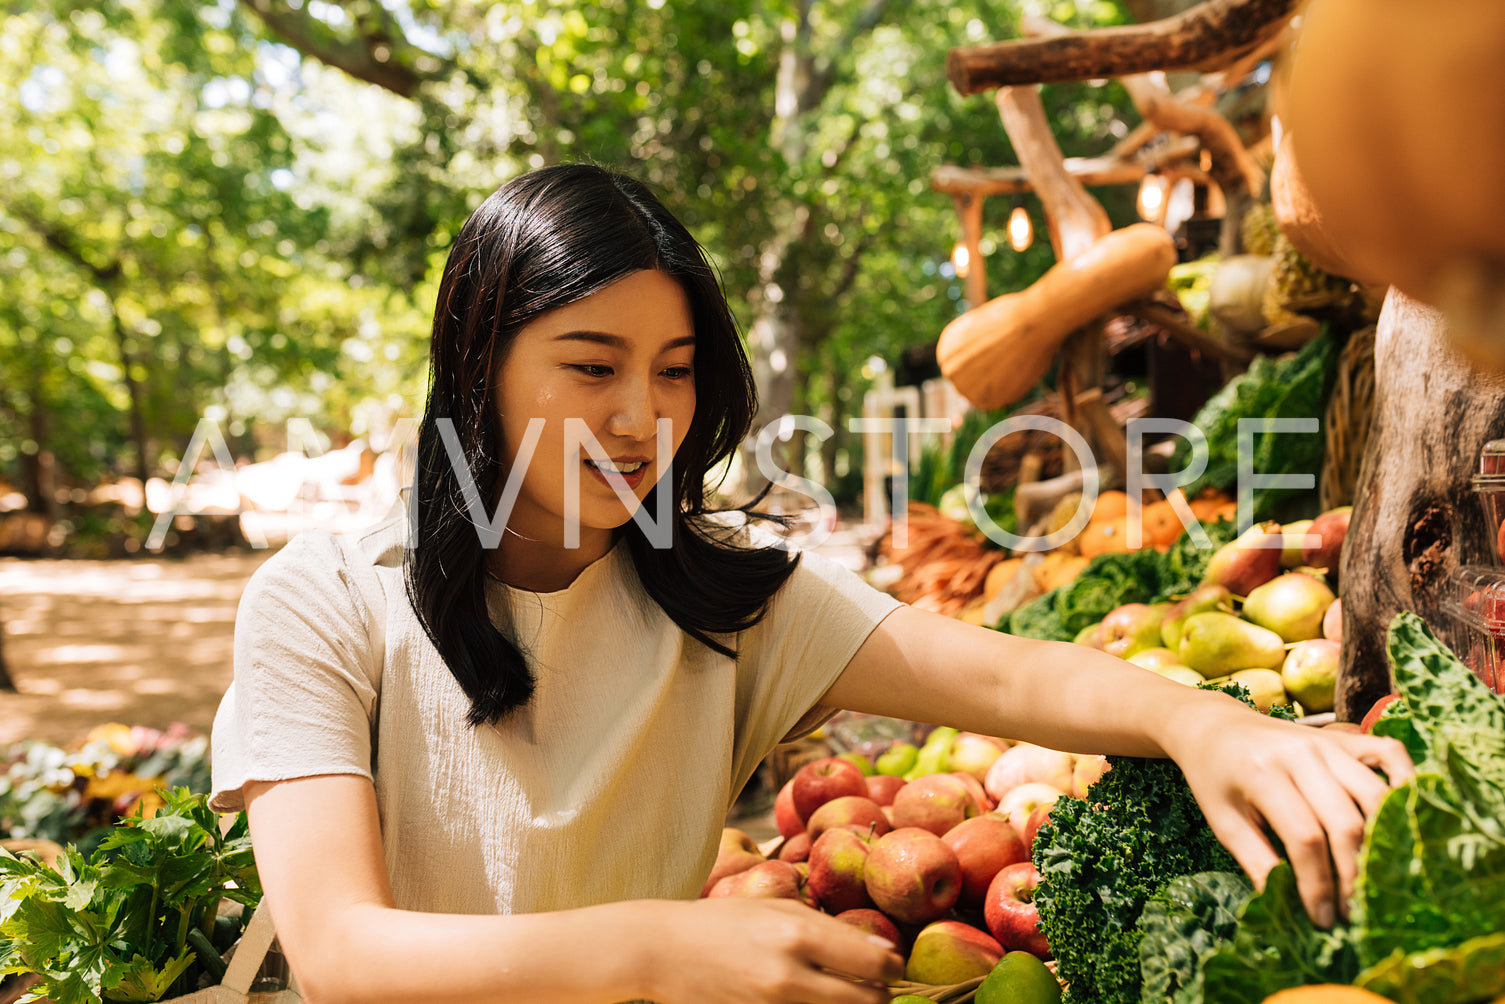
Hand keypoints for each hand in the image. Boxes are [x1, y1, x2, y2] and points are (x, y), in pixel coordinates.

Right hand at [644, 898, 903, 1003]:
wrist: (661, 951)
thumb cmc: (721, 922)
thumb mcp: (775, 908)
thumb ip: (829, 928)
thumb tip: (883, 950)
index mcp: (799, 935)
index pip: (876, 963)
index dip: (894, 968)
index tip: (891, 966)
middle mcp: (790, 976)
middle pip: (868, 1002)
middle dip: (878, 995)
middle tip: (873, 988)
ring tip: (840, 993)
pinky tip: (812, 1000)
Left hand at [1166, 698, 1414, 927]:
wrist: (1214, 726)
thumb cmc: (1216, 777)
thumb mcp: (1223, 821)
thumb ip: (1257, 862)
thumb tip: (1291, 910)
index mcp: (1262, 773)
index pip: (1305, 839)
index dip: (1318, 885)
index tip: (1321, 918)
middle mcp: (1301, 754)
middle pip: (1345, 823)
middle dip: (1352, 876)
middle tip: (1350, 910)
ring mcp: (1328, 742)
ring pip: (1375, 797)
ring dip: (1382, 844)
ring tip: (1372, 880)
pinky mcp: (1345, 738)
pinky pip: (1390, 754)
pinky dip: (1406, 783)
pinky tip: (1405, 818)